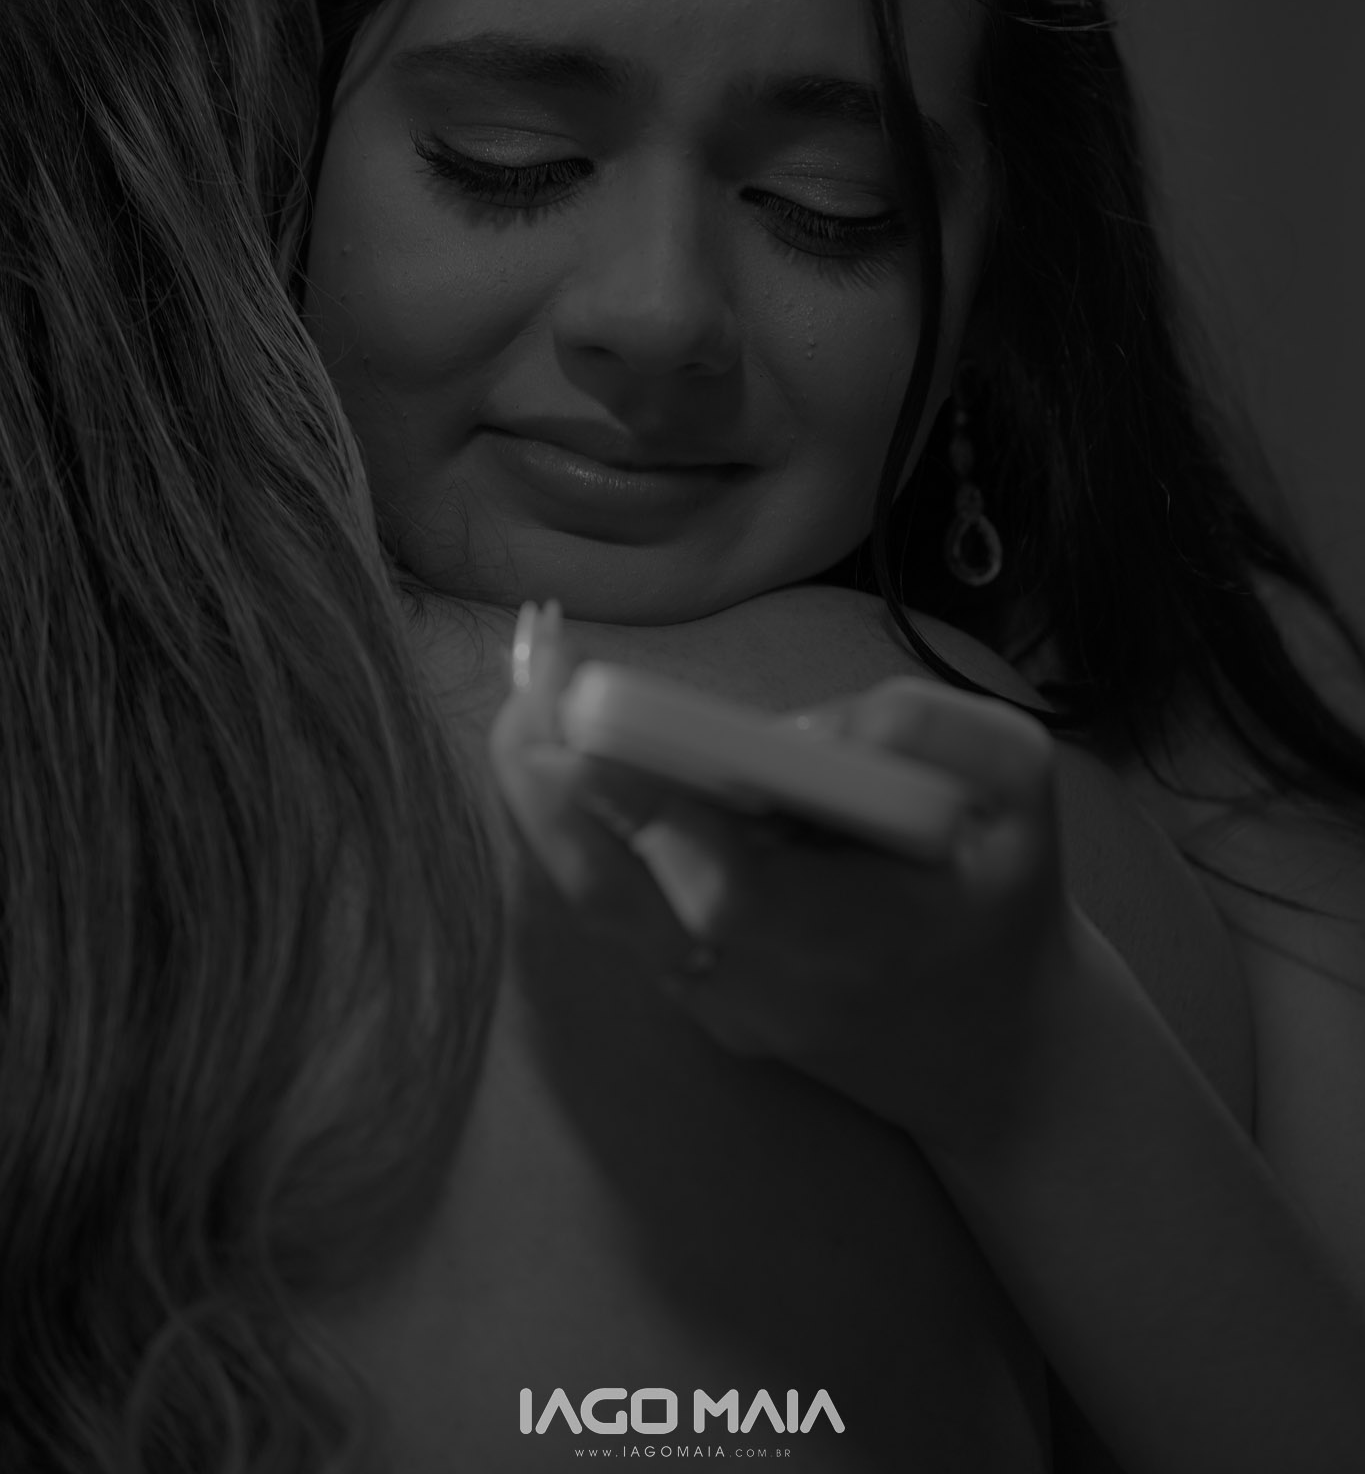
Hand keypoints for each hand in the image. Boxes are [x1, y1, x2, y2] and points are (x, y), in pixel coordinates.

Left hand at [490, 613, 1074, 1151]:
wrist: (1000, 1060)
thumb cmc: (1007, 912)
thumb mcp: (1020, 800)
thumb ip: (940, 730)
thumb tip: (819, 722)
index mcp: (839, 941)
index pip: (719, 879)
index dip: (646, 802)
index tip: (581, 722)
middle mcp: (752, 985)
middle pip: (619, 894)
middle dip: (555, 792)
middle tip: (523, 692)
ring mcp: (712, 1000)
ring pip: (601, 905)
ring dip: (549, 811)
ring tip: (521, 710)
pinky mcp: (694, 993)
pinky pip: (618, 909)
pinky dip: (576, 834)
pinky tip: (553, 756)